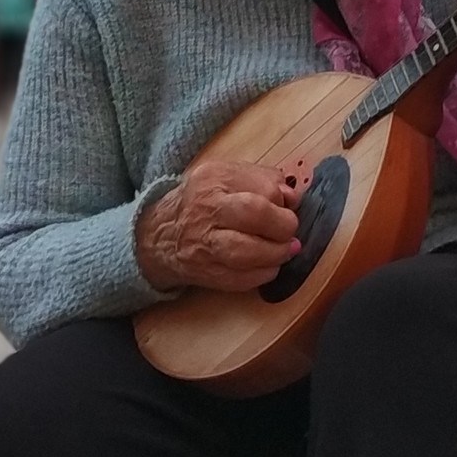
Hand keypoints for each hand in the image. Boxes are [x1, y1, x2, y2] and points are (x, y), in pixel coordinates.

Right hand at [136, 158, 300, 292]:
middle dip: (282, 225)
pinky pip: (242, 279)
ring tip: (286, 250)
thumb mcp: (228, 176)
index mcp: (214, 178)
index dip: (283, 198)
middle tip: (290, 230)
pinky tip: (270, 265)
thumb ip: (262, 180)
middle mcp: (207, 208)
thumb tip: (292, 197)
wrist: (163, 234)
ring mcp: (204, 244)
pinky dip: (264, 273)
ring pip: (246, 251)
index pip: (261, 185)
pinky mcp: (207, 273)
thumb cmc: (204, 201)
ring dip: (276, 253)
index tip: (289, 204)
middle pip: (254, 212)